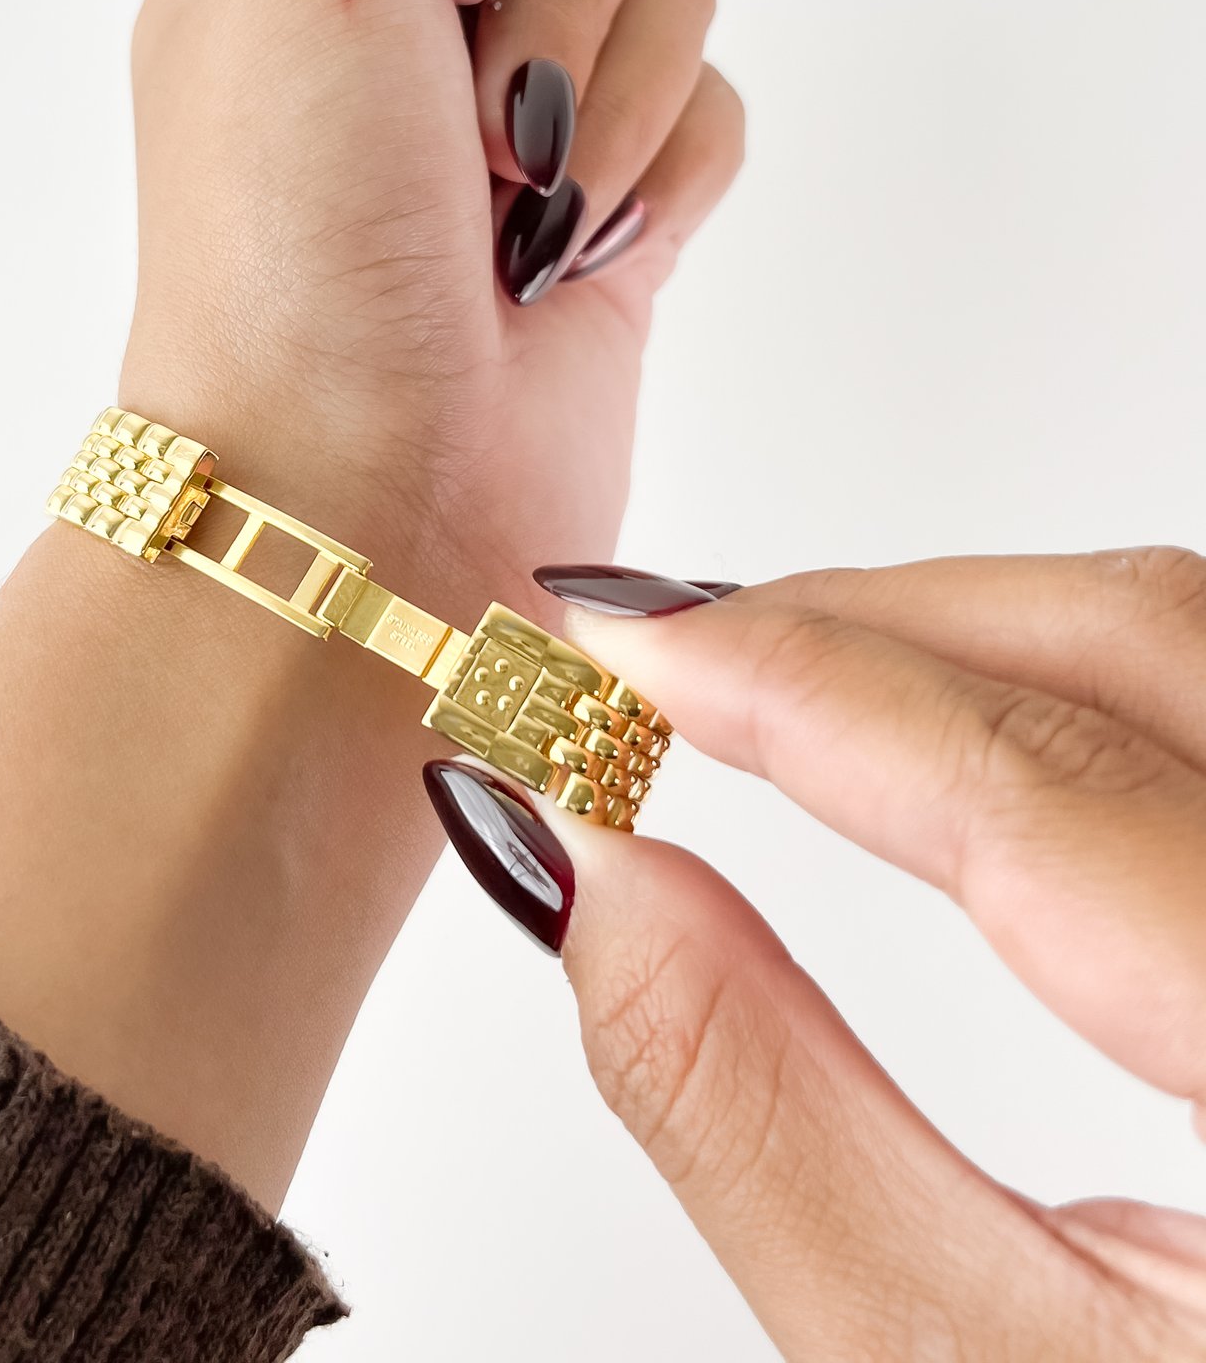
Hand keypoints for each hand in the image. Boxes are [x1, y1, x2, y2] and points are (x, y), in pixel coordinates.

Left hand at [0, 0, 741, 1208]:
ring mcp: (523, 125)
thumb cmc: (294, 243)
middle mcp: (417, 26)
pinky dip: (664, 183)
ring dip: (611, 107)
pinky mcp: (615, 215)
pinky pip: (716, 111)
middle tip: (475, 135)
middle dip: (553, 6)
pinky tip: (584, 263)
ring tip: (524, 221)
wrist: (366, 493)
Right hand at [430, 549, 1205, 1356]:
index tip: (620, 655)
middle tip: (662, 650)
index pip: (1043, 793)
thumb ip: (758, 1116)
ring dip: (958, 627)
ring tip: (768, 671)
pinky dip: (1052, 677)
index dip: (801, 688)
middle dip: (865, 621)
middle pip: (1140, 644)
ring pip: (1188, 645)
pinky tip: (935, 709)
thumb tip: (590, 877)